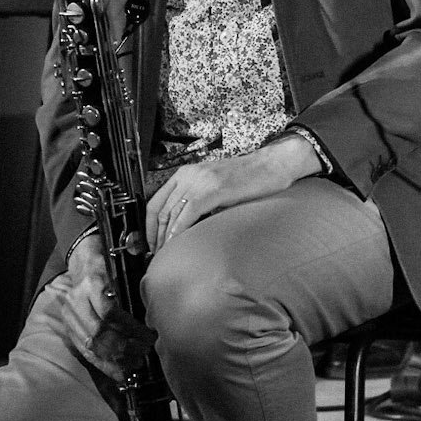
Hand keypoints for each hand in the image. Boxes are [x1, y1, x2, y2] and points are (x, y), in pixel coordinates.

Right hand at [45, 232, 155, 381]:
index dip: (131, 327)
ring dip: (116, 358)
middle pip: (99, 332)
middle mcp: (77, 299)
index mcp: (92, 280)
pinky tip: (121, 373)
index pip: (109, 311)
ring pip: (91, 344)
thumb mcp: (122, 260)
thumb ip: (136, 275)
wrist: (82, 256)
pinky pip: (85, 351)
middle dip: (125, 346)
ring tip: (137, 362)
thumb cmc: (109, 258)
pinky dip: (104, 365)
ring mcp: (70, 314)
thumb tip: (157, 294)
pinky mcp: (69, 326)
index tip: (150, 333)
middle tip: (146, 350)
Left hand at [146, 135, 321, 249]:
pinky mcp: (212, 190)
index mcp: (185, 173)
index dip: (148, 226)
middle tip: (155, 254)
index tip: (151, 243)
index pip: (154, 201)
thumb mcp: (215, 186)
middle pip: (159, 210)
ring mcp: (199, 181)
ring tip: (165, 255)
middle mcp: (187, 175)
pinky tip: (176, 244)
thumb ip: (198, 199)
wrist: (272, 165)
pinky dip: (178, 231)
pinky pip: (187, 214)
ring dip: (165, 238)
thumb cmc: (248, 178)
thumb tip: (184, 225)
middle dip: (154, 236)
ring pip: (170, 214)